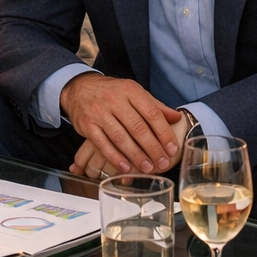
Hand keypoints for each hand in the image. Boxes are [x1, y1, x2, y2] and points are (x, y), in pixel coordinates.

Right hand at [59, 73, 181, 175]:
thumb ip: (155, 106)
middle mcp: (114, 100)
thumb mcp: (134, 93)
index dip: (164, 132)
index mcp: (130, 90)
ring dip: (135, 155)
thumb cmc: (112, 93)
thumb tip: (177, 118)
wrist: (80, 88)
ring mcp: (99, 113)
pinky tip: (125, 167)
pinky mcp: (87, 125)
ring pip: (120, 137)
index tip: (172, 148)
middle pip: (137, 127)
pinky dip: (114, 157)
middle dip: (152, 147)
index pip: (151, 113)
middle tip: (162, 162)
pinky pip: (102, 144)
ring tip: (147, 168)